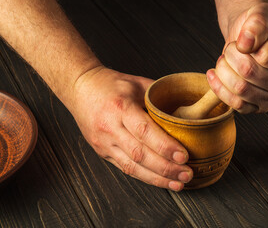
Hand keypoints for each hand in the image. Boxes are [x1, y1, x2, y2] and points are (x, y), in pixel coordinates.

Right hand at [70, 67, 192, 190]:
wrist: (80, 88)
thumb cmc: (110, 85)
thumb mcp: (138, 83)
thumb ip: (159, 98)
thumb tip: (183, 113)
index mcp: (121, 107)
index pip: (145, 131)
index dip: (165, 146)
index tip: (184, 156)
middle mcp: (110, 127)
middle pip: (140, 154)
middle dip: (166, 168)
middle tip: (187, 174)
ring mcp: (104, 142)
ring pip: (132, 167)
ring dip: (157, 179)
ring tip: (178, 184)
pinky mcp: (102, 152)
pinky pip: (125, 168)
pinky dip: (144, 177)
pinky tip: (160, 181)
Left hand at [207, 3, 267, 113]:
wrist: (251, 43)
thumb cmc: (259, 29)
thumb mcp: (262, 14)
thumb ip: (258, 22)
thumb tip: (245, 44)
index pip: (266, 56)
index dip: (246, 46)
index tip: (243, 41)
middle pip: (249, 72)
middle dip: (230, 56)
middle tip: (230, 48)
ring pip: (240, 89)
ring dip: (223, 71)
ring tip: (223, 60)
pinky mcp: (257, 109)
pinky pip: (235, 104)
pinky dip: (219, 88)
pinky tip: (214, 74)